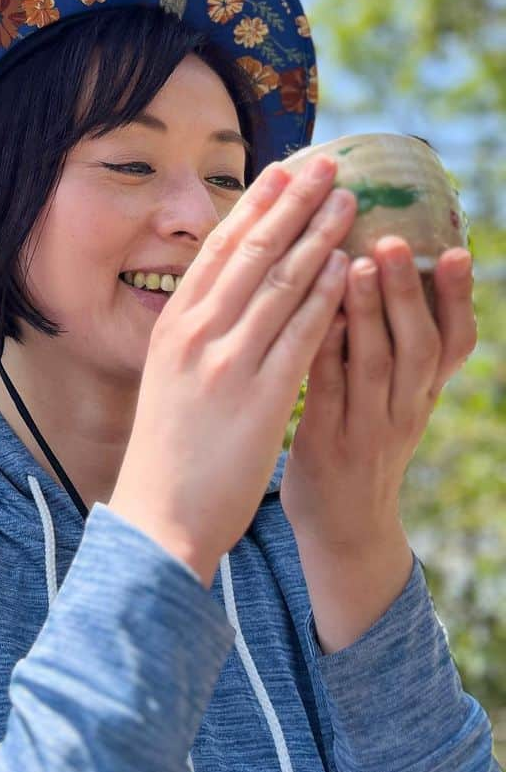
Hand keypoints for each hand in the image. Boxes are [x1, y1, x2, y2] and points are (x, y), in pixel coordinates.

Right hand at [109, 156, 356, 586]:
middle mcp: (196, 333)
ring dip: (319, 236)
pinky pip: (301, 333)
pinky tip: (351, 267)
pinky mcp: (260, 396)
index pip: (217, 250)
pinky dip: (327, 295)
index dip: (254, 206)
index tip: (282, 171)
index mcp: (172, 325)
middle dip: (293, 204)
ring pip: (281, 283)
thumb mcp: (166, 374)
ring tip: (349, 202)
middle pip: (252, 252)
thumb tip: (220, 296)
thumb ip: (192, 333)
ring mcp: (227, 362)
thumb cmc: (166, 449)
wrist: (158, 516)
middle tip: (326, 166)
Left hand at [280, 236, 477, 552]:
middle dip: (408, 291)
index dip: (458, 298)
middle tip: (394, 240)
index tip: (454, 251)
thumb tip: (387, 268)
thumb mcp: (395, 397)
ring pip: (376, 365)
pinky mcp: (327, 445)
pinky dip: (325, 353)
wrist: (344, 530)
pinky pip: (329, 393)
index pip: (455, 341)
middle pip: (419, 345)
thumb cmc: (361, 442)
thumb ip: (395, 345)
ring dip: (368, 314)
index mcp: (424, 392)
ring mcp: (368, 429)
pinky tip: (313, 317)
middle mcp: (405, 408)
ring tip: (356, 264)